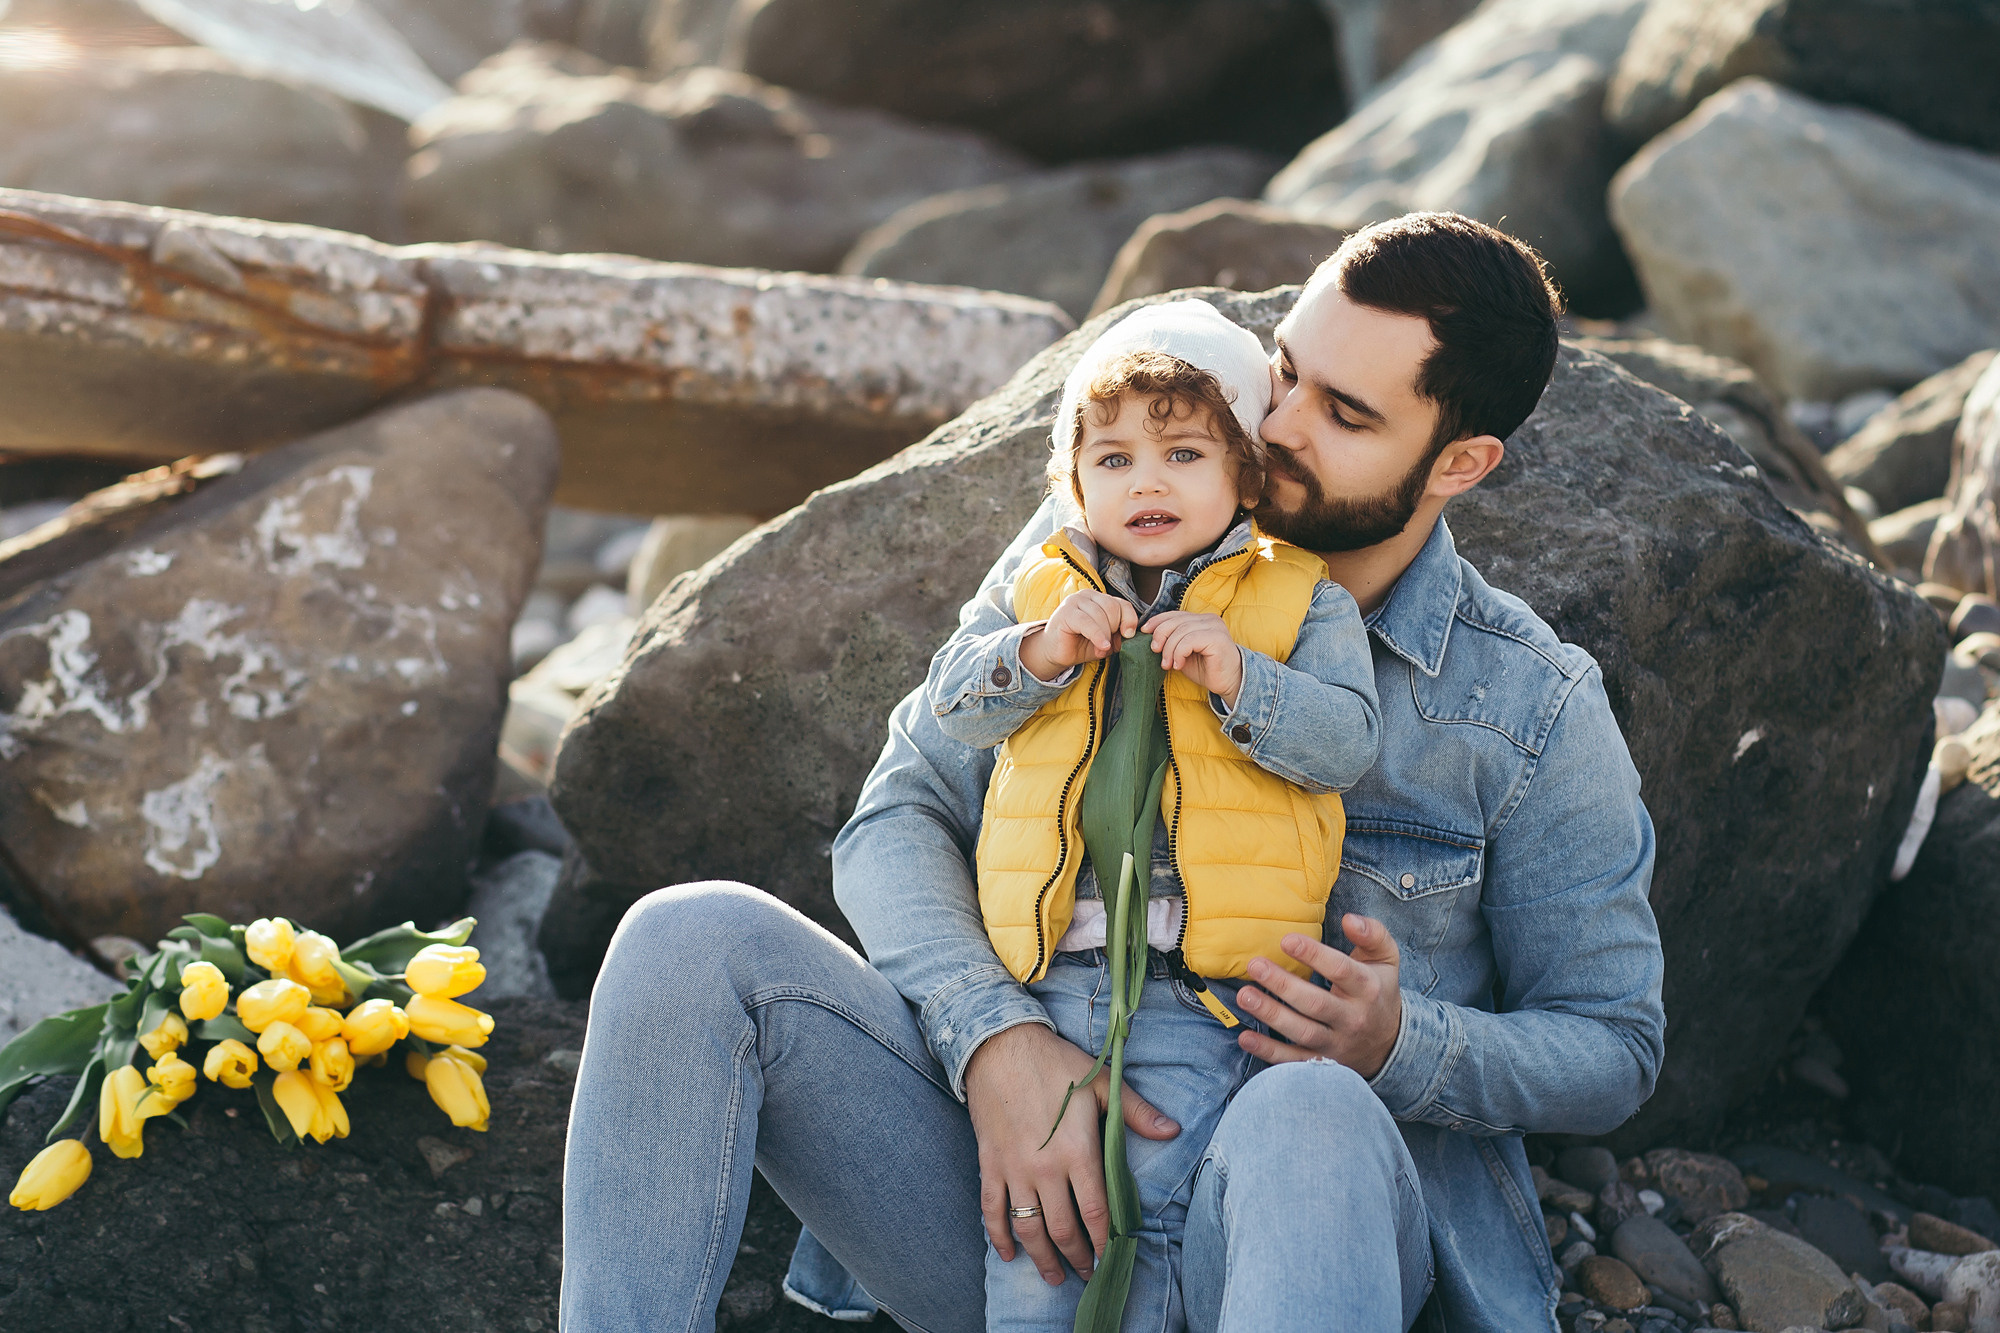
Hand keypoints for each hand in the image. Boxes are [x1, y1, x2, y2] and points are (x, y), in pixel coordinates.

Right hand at [964, 1023, 1179, 1285]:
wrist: (1001, 1046)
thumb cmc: (1056, 1063)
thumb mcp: (1102, 1083)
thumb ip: (1137, 1113)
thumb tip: (1173, 1131)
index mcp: (1077, 1152)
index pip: (1095, 1212)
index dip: (1103, 1241)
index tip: (1110, 1256)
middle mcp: (1045, 1169)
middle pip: (1062, 1229)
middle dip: (1077, 1257)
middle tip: (1086, 1273)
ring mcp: (1014, 1169)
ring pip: (1028, 1228)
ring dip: (1042, 1258)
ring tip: (1054, 1275)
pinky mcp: (990, 1164)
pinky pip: (992, 1211)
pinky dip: (999, 1237)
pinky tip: (1008, 1254)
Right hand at [1021, 591, 1137, 679]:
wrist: (1056, 653)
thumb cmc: (1081, 644)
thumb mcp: (1106, 640)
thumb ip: (1118, 635)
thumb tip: (1128, 634)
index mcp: (1098, 598)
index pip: (1122, 603)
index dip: (1129, 619)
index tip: (1128, 635)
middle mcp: (1087, 595)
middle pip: (1113, 608)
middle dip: (1114, 629)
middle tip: (1107, 644)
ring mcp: (1074, 601)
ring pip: (1101, 615)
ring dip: (1105, 636)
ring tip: (1101, 649)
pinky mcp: (1065, 612)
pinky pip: (1088, 623)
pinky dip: (1098, 636)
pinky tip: (1101, 647)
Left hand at [1142, 611, 1243, 705]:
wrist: (1228, 683)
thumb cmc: (1205, 669)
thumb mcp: (1182, 653)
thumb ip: (1171, 642)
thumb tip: (1148, 635)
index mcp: (1201, 619)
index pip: (1174, 614)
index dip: (1157, 621)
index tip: (1144, 631)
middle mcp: (1209, 619)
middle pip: (1176, 621)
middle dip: (1161, 636)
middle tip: (1155, 651)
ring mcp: (1215, 627)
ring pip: (1181, 631)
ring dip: (1169, 649)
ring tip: (1167, 664)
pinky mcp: (1217, 638)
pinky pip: (1189, 641)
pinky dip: (1179, 653)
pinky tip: (1178, 665)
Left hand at [1233, 915, 1402, 1076]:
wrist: (1389, 1043)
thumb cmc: (1378, 990)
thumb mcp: (1386, 959)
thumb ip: (1372, 934)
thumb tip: (1349, 919)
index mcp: (1367, 988)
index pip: (1340, 970)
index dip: (1313, 955)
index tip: (1286, 939)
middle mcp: (1352, 1018)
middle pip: (1316, 1003)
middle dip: (1283, 985)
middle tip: (1255, 965)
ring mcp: (1337, 1044)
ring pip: (1302, 1032)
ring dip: (1271, 1015)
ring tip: (1244, 996)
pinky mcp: (1323, 1062)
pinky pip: (1294, 1061)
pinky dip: (1268, 1051)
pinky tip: (1245, 1036)